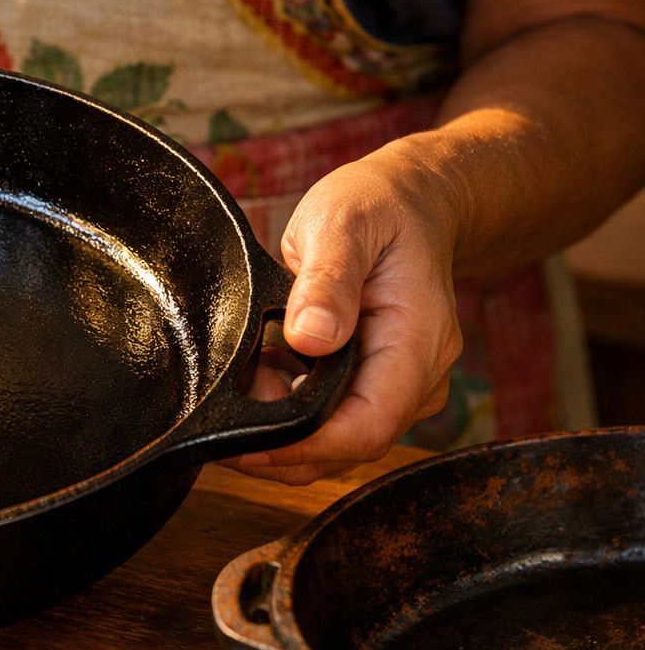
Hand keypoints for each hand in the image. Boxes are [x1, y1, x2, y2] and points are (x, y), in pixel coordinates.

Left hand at [222, 148, 463, 484]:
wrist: (407, 201)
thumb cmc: (377, 207)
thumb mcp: (344, 225)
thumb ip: (327, 281)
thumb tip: (310, 338)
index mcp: (417, 344)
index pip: (368, 427)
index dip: (307, 448)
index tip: (248, 445)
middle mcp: (416, 377)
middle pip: (348, 444)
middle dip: (283, 440)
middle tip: (232, 401)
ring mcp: (399, 385)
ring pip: (336, 437)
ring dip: (282, 424)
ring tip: (247, 374)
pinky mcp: (375, 383)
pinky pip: (331, 416)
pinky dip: (289, 407)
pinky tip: (264, 372)